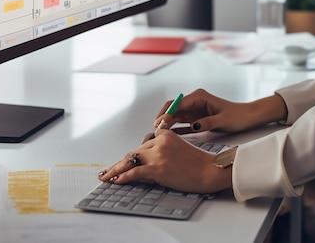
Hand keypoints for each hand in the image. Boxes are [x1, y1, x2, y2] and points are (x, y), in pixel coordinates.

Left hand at [97, 129, 231, 193]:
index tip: (125, 159)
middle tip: (108, 169)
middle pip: (135, 151)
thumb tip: (148, 156)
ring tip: (106, 176)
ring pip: (130, 160)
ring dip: (115, 169)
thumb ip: (164, 146)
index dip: (135, 153)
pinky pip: (135, 173)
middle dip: (120, 162)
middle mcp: (159, 141)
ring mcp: (157, 155)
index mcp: (165, 134)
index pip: (144, 141)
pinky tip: (116, 180)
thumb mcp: (179, 146)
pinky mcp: (156, 169)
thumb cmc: (198, 161)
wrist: (208, 170)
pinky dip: (123, 177)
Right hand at [154, 88, 286, 133]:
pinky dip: (175, 128)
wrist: (247, 118)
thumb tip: (193, 126)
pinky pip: (182, 122)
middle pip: (173, 108)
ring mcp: (195, 110)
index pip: (178, 103)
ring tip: (159, 134)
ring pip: (176, 115)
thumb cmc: (237, 116)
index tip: (159, 123)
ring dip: (167, 123)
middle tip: (156, 130)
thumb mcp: (223, 121)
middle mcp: (195, 101)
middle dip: (163, 117)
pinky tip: (168, 135)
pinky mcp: (197, 118)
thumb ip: (207, 123)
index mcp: (199, 97)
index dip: (167, 113)